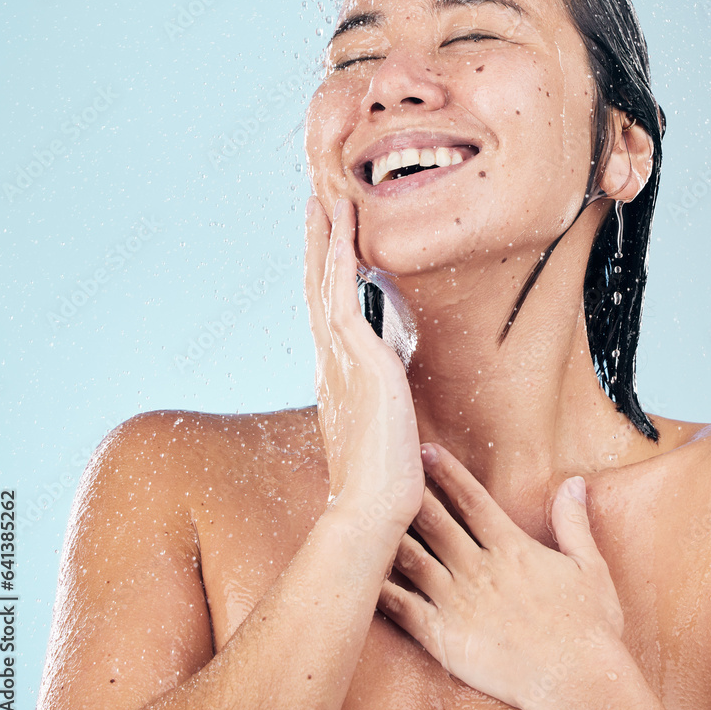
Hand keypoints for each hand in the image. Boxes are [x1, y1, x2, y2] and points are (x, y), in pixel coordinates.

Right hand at [304, 196, 423, 526]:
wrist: (373, 509)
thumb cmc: (382, 482)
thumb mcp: (383, 433)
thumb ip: (383, 408)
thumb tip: (394, 402)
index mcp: (338, 377)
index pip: (329, 314)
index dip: (327, 276)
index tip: (328, 246)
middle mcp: (331, 361)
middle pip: (320, 289)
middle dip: (318, 246)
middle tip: (315, 206)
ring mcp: (340, 358)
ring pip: (327, 283)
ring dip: (327, 239)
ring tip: (326, 200)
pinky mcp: (358, 357)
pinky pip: (345, 293)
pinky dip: (343, 257)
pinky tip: (346, 226)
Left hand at [377, 443, 629, 709]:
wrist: (577, 680)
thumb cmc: (589, 627)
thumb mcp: (589, 565)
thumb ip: (573, 521)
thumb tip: (574, 483)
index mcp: (511, 548)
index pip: (471, 500)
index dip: (446, 473)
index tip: (425, 451)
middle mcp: (479, 569)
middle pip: (435, 522)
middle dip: (410, 493)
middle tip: (387, 470)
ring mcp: (458, 603)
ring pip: (414, 559)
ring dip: (390, 535)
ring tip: (365, 514)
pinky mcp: (444, 637)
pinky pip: (404, 609)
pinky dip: (382, 591)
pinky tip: (363, 576)